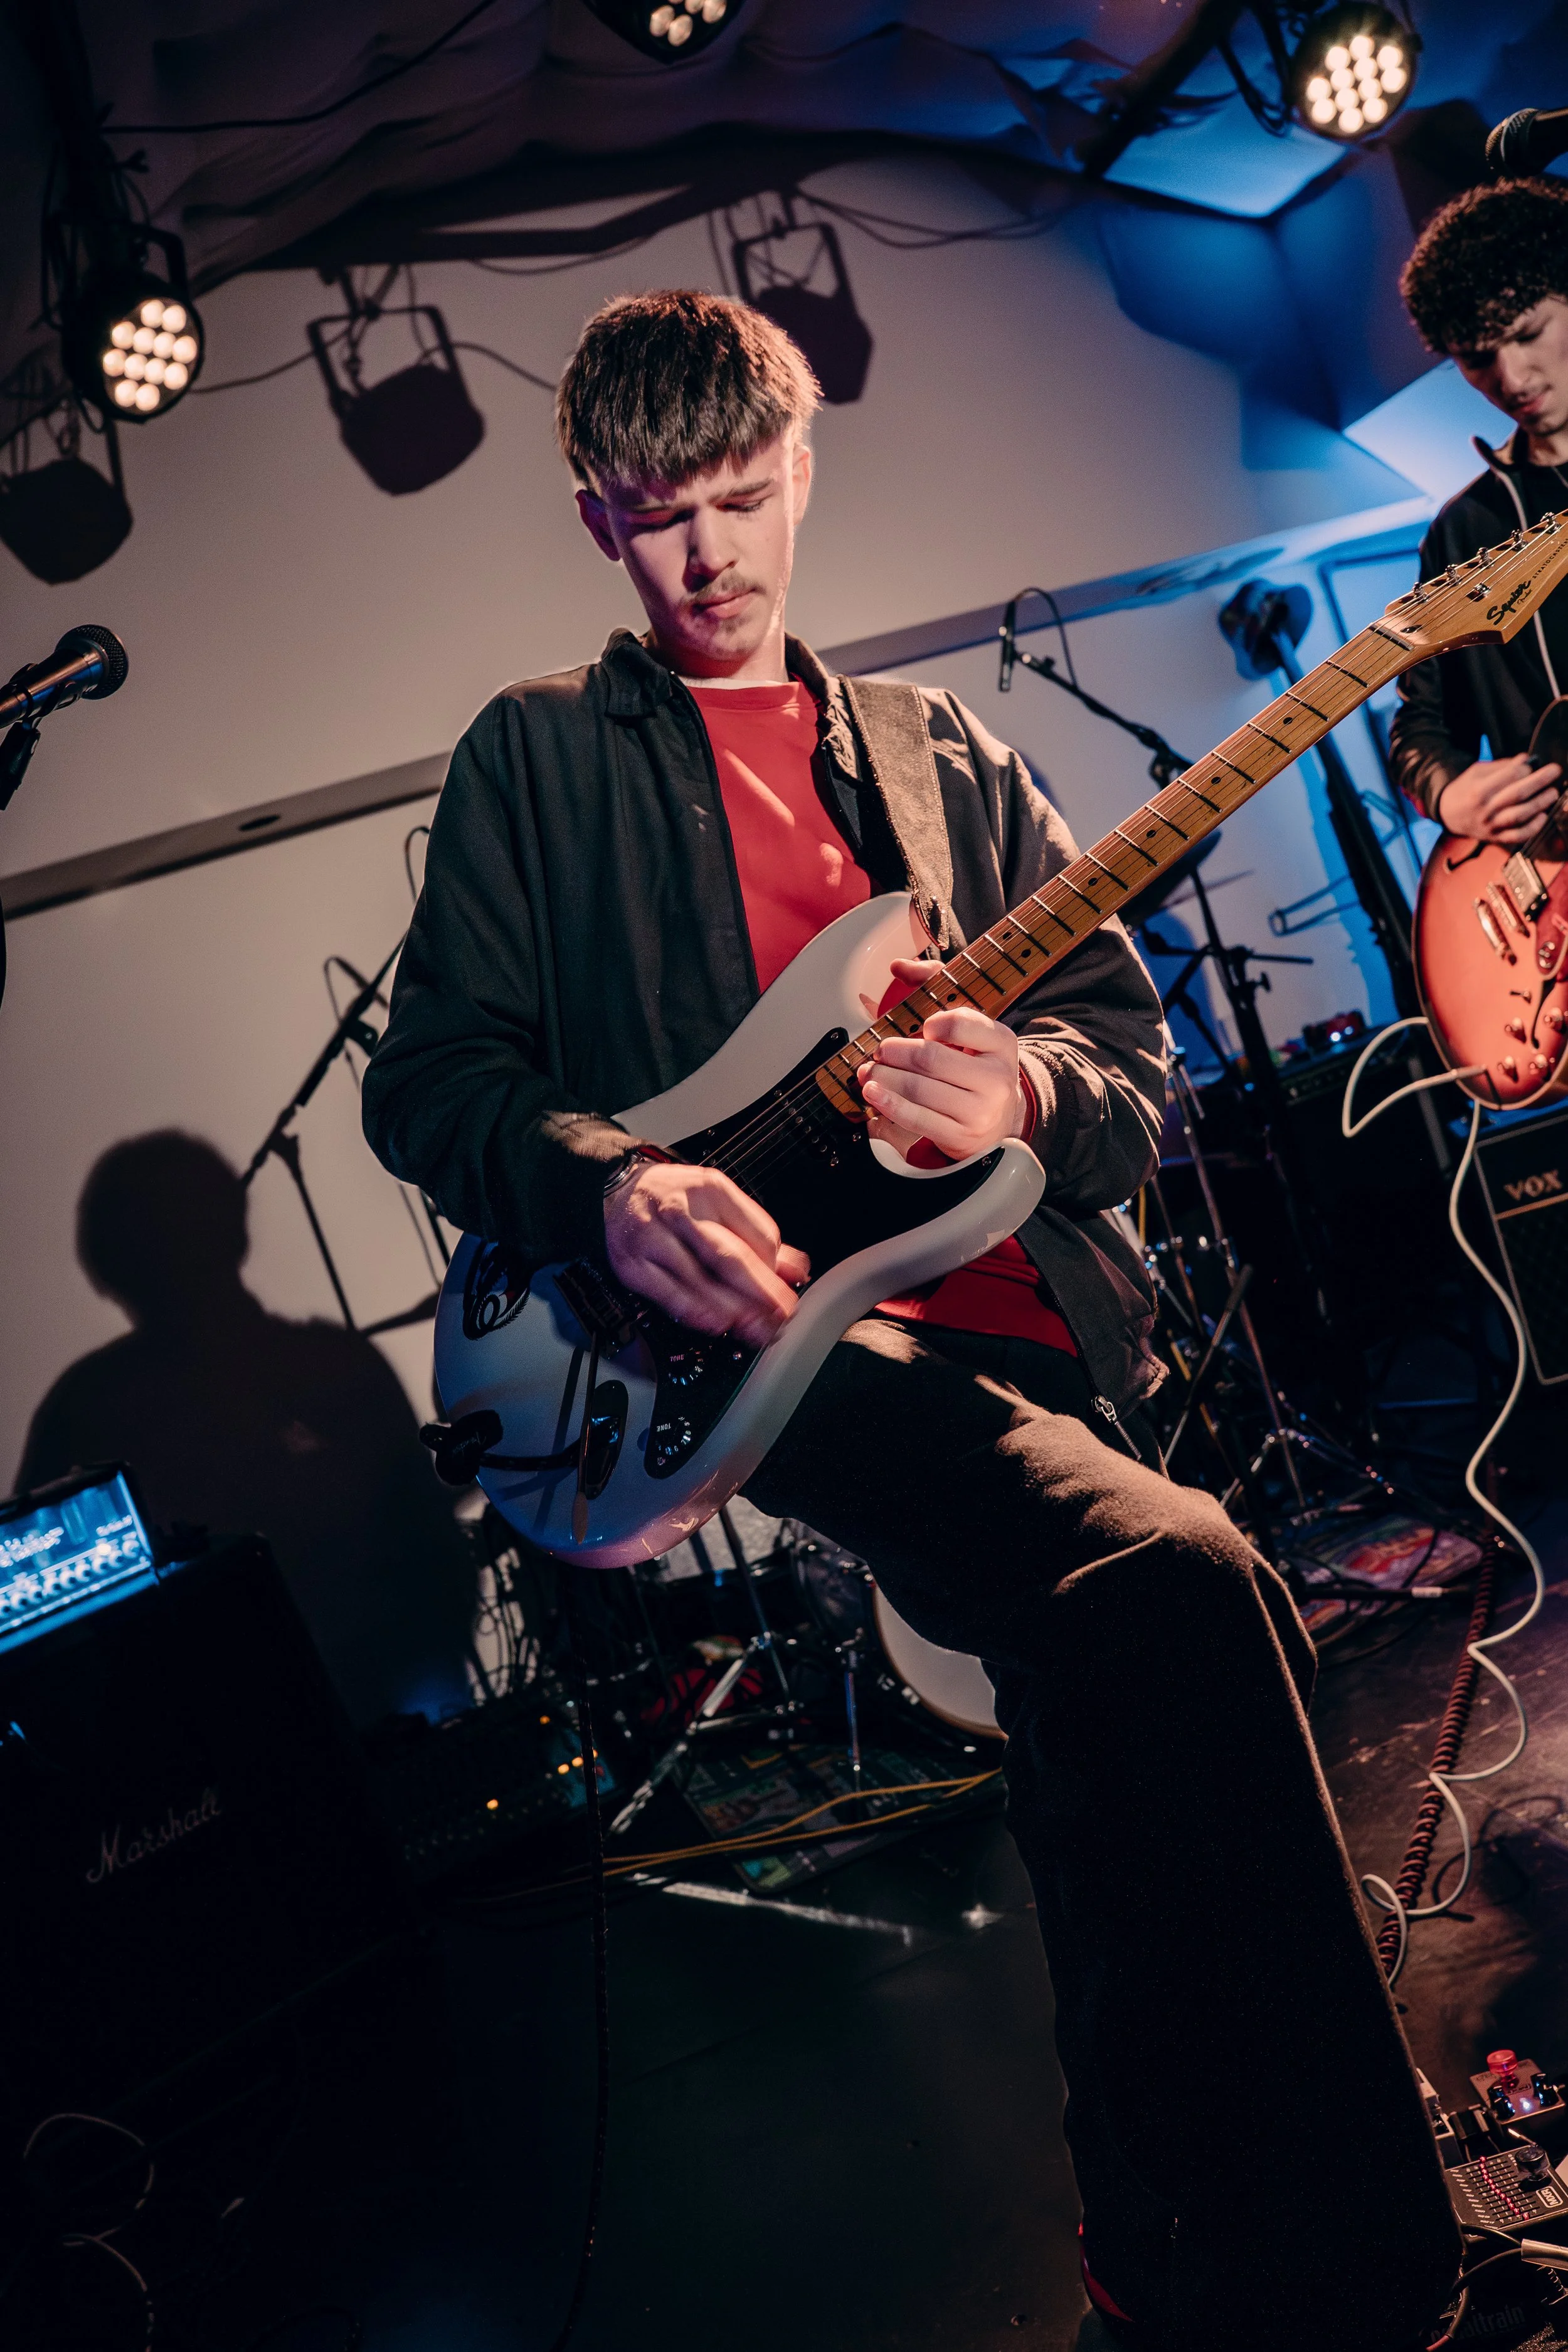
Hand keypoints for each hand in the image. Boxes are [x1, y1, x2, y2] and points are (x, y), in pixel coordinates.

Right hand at [603, 1161, 809, 1347]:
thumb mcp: (718, 1201)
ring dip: (732, 1309)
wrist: (614, 1191)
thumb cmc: (672, 1198)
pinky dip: (696, 1311)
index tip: (784, 1289)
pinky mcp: (634, 1265)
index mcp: (711, 1190)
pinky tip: (716, 1324)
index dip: (774, 1267)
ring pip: (701, 1280)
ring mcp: (653, 1239)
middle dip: (761, 1292)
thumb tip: (796, 1269)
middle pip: (730, 1257)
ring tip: (756, 1328)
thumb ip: (757, 1233)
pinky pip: (670, 1294)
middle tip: (781, 1316)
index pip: (758, 1233)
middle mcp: (681, 1211)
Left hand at [857, 957, 1029, 1160]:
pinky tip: (873, 1094)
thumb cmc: (973, 1066)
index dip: (935, 1024)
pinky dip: (889, 1105)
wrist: (996, 1119)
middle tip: (880, 1050)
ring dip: (884, 1078)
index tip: (922, 1027)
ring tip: (868, 1071)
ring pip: (919, 1090)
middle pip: (932, 1059)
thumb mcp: (967, 1027)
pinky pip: (917, 1119)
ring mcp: (981, 1111)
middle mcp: (997, 1078)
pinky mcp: (961, 1136)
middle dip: (895, 1053)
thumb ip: (935, 986)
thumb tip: (899, 965)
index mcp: (1001, 1043)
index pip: (963, 1024)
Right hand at [1437, 754, 1561, 843]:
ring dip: (1540, 803)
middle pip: (1517, 794)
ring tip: (1552, 793)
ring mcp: (1490, 826)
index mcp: (1478, 790)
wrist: (1448, 813)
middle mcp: (1484, 810)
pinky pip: (1517, 836)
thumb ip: (1502, 766)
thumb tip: (1527, 761)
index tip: (1532, 764)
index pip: (1508, 776)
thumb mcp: (1477, 771)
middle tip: (1555, 771)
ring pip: (1520, 815)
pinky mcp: (1495, 838)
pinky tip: (1543, 816)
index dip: (1524, 768)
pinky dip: (1532, 828)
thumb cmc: (1466, 788)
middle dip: (1540, 780)